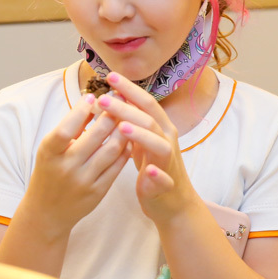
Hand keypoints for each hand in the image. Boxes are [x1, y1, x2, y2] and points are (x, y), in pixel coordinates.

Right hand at [21, 92, 131, 238]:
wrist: (47, 212)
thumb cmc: (49, 172)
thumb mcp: (50, 150)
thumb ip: (69, 128)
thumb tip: (91, 100)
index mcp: (49, 154)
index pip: (66, 129)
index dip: (80, 111)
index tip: (92, 96)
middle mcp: (66, 168)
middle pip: (96, 136)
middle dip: (110, 114)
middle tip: (118, 100)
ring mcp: (84, 181)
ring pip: (112, 149)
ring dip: (123, 129)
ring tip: (127, 116)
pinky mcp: (98, 192)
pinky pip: (117, 166)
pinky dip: (125, 149)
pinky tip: (128, 138)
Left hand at [94, 73, 198, 223]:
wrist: (174, 202)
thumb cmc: (154, 166)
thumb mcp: (142, 139)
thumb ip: (132, 120)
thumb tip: (115, 95)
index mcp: (160, 127)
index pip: (145, 102)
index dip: (129, 89)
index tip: (110, 76)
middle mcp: (167, 140)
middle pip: (149, 119)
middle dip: (127, 108)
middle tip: (103, 99)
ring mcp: (168, 162)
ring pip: (159, 144)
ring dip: (141, 135)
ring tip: (121, 128)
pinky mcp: (167, 185)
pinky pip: (165, 179)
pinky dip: (157, 174)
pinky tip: (147, 171)